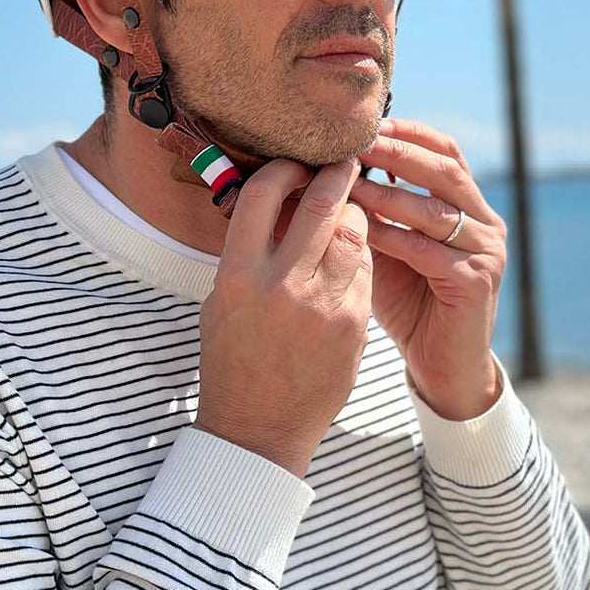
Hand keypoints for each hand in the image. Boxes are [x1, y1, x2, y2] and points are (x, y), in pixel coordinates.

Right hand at [196, 157, 373, 478]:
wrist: (258, 430)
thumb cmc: (233, 359)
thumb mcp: (223, 301)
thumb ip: (249, 251)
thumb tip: (277, 200)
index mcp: (238, 274)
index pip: (264, 195)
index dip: (285, 168)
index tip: (297, 162)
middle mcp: (281, 285)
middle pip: (321, 205)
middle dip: (338, 174)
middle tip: (346, 160)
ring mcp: (322, 306)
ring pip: (353, 233)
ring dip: (355, 213)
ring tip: (352, 208)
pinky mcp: (353, 325)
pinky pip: (365, 271)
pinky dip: (362, 254)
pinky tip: (355, 254)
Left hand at [348, 118, 506, 419]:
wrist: (441, 369)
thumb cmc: (409, 303)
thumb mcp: (388, 247)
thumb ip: (370, 210)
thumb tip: (320, 171)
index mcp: (470, 206)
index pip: (446, 152)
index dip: (409, 133)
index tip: (368, 123)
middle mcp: (487, 223)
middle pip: (444, 171)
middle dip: (398, 153)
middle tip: (355, 144)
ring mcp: (488, 252)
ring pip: (436, 210)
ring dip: (389, 194)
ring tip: (349, 185)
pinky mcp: (478, 283)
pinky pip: (430, 252)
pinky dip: (394, 237)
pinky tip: (362, 232)